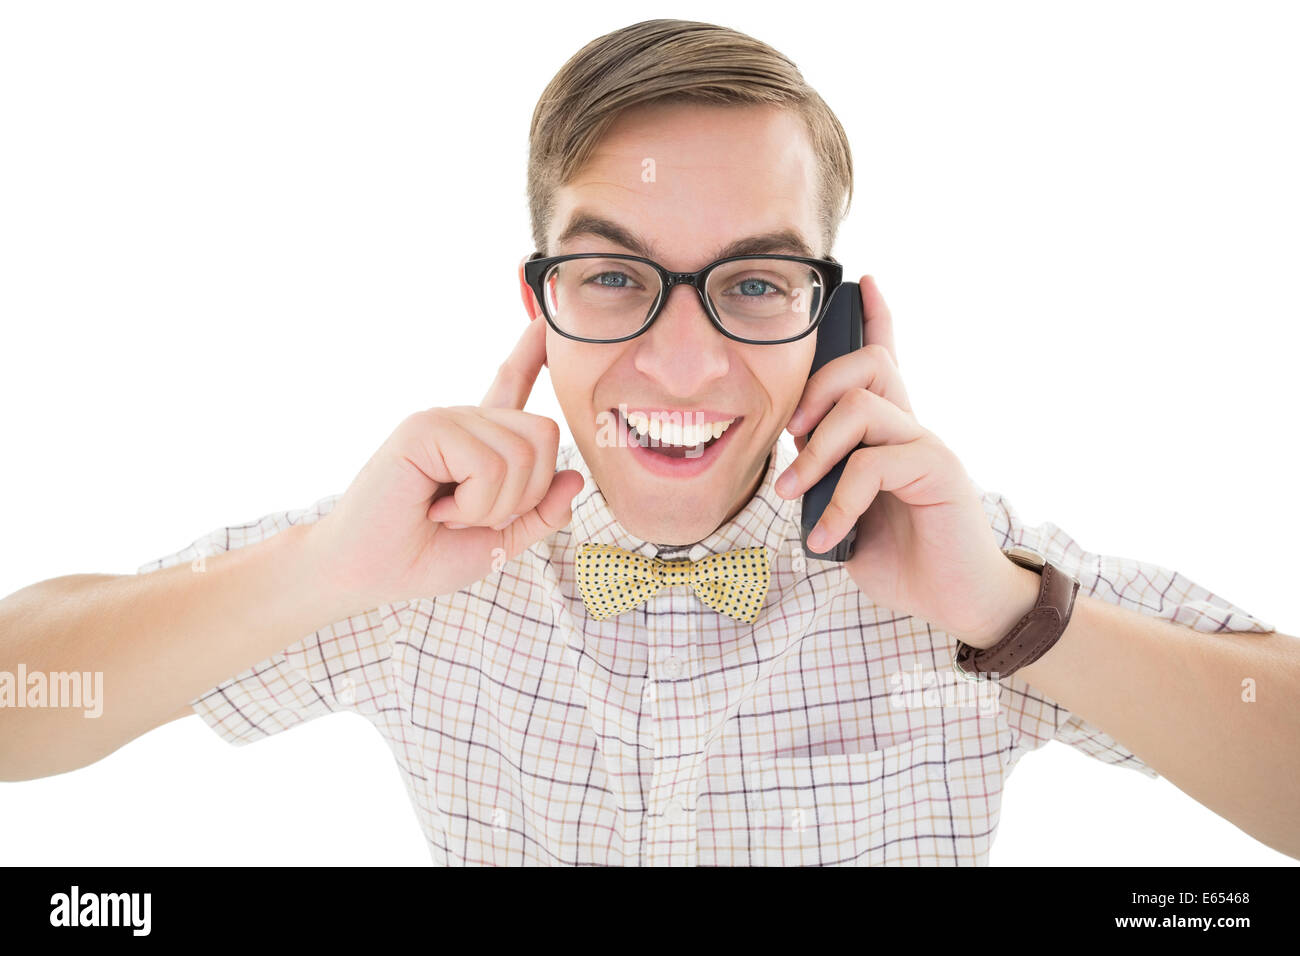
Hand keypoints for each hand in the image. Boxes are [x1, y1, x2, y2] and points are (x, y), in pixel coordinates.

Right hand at [304, 316, 583, 610]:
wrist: (366, 572)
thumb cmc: (423, 555)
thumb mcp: (498, 540)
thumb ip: (540, 513)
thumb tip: (574, 477)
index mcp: (480, 442)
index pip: (512, 386)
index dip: (530, 355)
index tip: (542, 323)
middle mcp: (465, 422)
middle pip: (544, 434)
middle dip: (524, 495)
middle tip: (471, 516)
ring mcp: (445, 419)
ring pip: (521, 454)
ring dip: (492, 506)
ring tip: (448, 513)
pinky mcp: (426, 427)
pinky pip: (488, 465)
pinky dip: (472, 504)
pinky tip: (435, 508)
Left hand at [774, 276, 1038, 648]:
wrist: (960, 603)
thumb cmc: (907, 562)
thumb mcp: (849, 521)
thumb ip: (825, 490)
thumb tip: (793, 474)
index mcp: (892, 436)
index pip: (887, 363)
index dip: (878, 320)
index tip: (866, 283)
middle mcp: (914, 429)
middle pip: (867, 365)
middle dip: (815, 390)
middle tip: (790, 436)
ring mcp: (929, 445)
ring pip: (862, 406)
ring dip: (815, 451)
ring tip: (793, 493)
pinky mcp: (939, 471)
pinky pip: (872, 465)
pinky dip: (839, 502)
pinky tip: (828, 537)